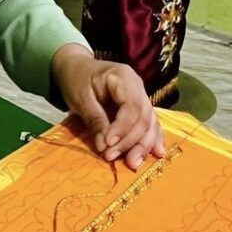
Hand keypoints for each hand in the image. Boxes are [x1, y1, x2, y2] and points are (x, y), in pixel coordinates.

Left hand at [51, 44, 164, 169]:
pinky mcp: (139, 108)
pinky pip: (150, 124)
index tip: (108, 145)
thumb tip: (105, 146)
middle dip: (131, 141)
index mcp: (123, 77)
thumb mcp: (80, 98)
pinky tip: (156, 154)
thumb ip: (95, 120)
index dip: (123, 128)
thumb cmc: (76, 79)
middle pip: (143, 117)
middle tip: (111, 157)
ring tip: (132, 163)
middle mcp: (138, 86)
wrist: (75, 67)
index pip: (132, 106)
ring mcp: (141, 96)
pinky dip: (151, 139)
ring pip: (150, 123)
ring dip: (143, 145)